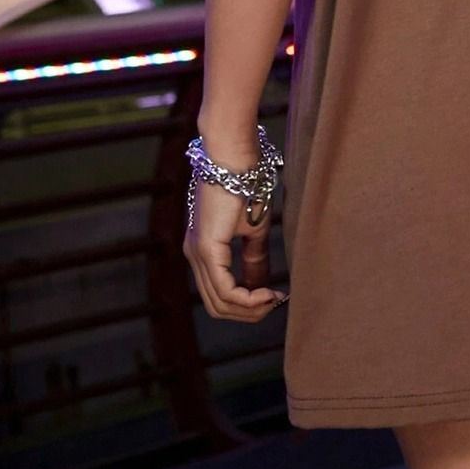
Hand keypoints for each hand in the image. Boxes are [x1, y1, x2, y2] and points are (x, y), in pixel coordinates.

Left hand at [182, 174, 288, 323]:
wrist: (234, 156)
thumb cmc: (245, 183)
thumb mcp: (253, 227)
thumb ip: (254, 257)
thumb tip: (262, 285)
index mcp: (203, 250)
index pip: (219, 294)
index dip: (247, 304)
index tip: (275, 297)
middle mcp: (194, 256)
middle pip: (217, 306)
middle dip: (249, 313)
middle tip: (275, 302)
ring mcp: (197, 253)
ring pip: (220, 303)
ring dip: (250, 308)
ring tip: (274, 298)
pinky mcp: (206, 249)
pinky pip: (225, 289)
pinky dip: (247, 298)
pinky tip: (266, 293)